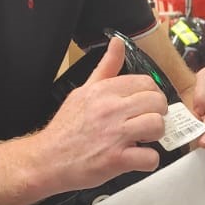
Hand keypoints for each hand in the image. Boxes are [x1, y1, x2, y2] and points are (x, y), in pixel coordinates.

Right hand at [42, 36, 168, 190]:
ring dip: (156, 136)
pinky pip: (150, 157)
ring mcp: (114, 134)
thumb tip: (117, 42)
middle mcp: (110, 108)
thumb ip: (106, 67)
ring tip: (143, 140)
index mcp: (104, 90)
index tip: (146, 105)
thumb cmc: (66, 128)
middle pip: (157, 102)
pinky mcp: (116, 159)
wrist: (46, 159)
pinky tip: (137, 158)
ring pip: (157, 125)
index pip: (147, 82)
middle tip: (146, 123)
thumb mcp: (83, 91)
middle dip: (158, 114)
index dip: (152, 95)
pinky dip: (149, 161)